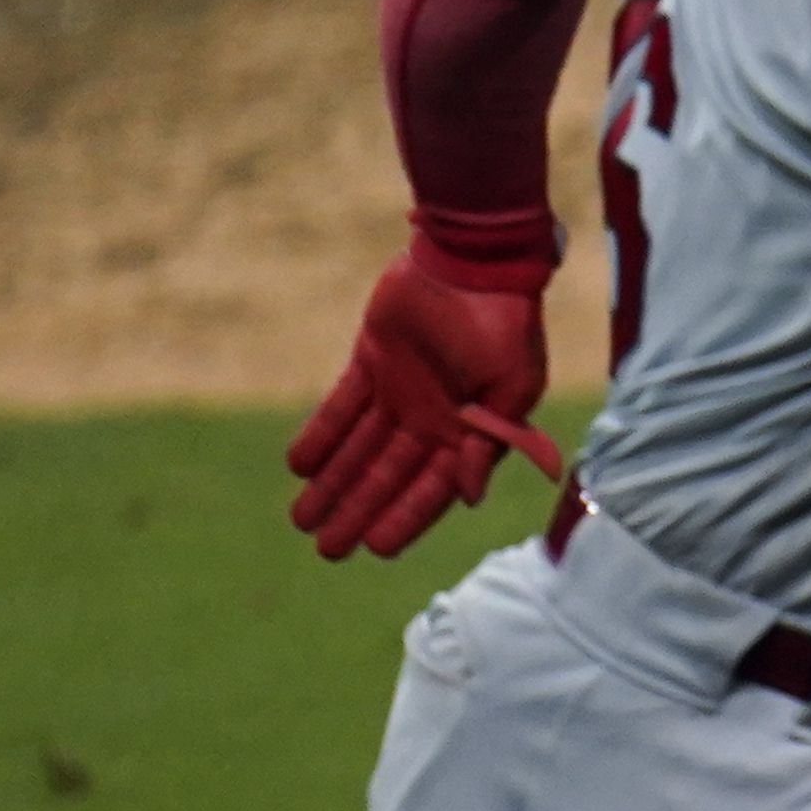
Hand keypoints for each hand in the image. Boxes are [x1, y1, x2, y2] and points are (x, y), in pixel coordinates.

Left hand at [288, 246, 566, 560]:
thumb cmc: (506, 325)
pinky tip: (298, 465)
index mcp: (469, 433)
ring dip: (332, 483)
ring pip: (358, 449)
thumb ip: (488, 442)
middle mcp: (432, 419)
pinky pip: (341, 406)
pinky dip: (321, 435)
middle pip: (386, 476)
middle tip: (326, 548)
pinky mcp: (372, 361)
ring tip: (302, 520)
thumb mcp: (511, 387)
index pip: (431, 487)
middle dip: (356, 511)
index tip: (375, 548)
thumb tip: (469, 498)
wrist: (474, 262)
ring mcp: (400, 392)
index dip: (404, 518)